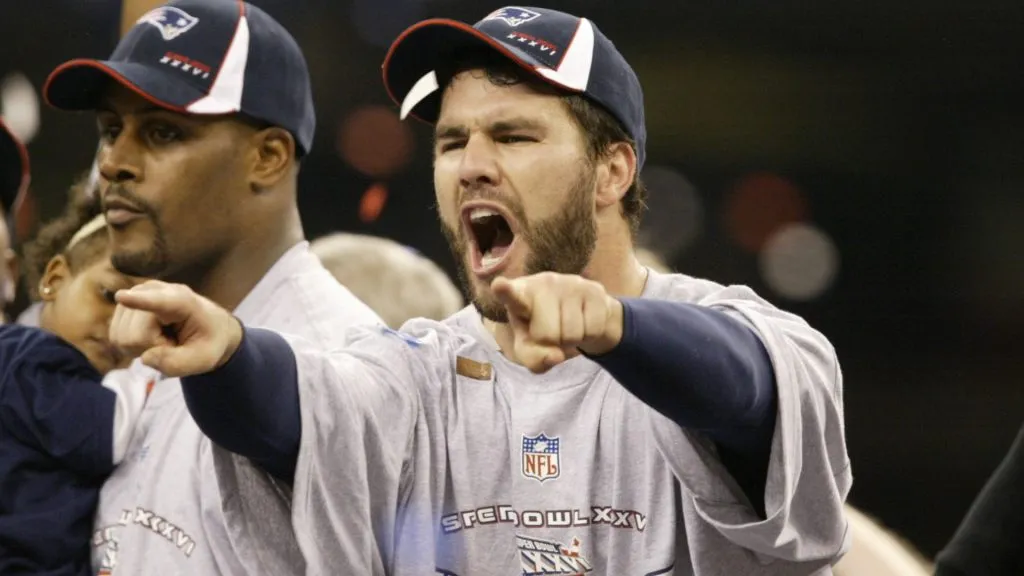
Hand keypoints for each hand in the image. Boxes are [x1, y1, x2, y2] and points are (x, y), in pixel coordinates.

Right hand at [109, 280, 242, 376]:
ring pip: (121, 338)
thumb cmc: (207, 341)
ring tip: (164, 338)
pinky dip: (134, 345)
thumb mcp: (203, 359)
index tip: (121, 297)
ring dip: (143, 347)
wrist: (206, 326)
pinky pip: (116, 337)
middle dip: (152, 348)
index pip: (158, 301)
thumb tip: (145, 358)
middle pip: (133, 337)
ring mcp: (136, 295)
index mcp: (182, 301)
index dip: (139, 301)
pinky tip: (151, 336)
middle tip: (173, 342)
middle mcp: (154, 291)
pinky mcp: (124, 305)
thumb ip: (177, 363)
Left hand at [491, 272, 622, 373]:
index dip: (505, 291)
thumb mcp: (531, 348)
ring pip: (572, 334)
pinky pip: (593, 330)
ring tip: (569, 325)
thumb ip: (533, 358)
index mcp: (519, 295)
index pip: (511, 295)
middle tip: (554, 331)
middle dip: (552, 342)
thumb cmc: (545, 329)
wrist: (582, 313)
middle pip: (547, 335)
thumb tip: (555, 356)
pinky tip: (585, 321)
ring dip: (572, 340)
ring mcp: (570, 283)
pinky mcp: (594, 290)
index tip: (498, 285)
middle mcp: (544, 283)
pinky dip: (590, 335)